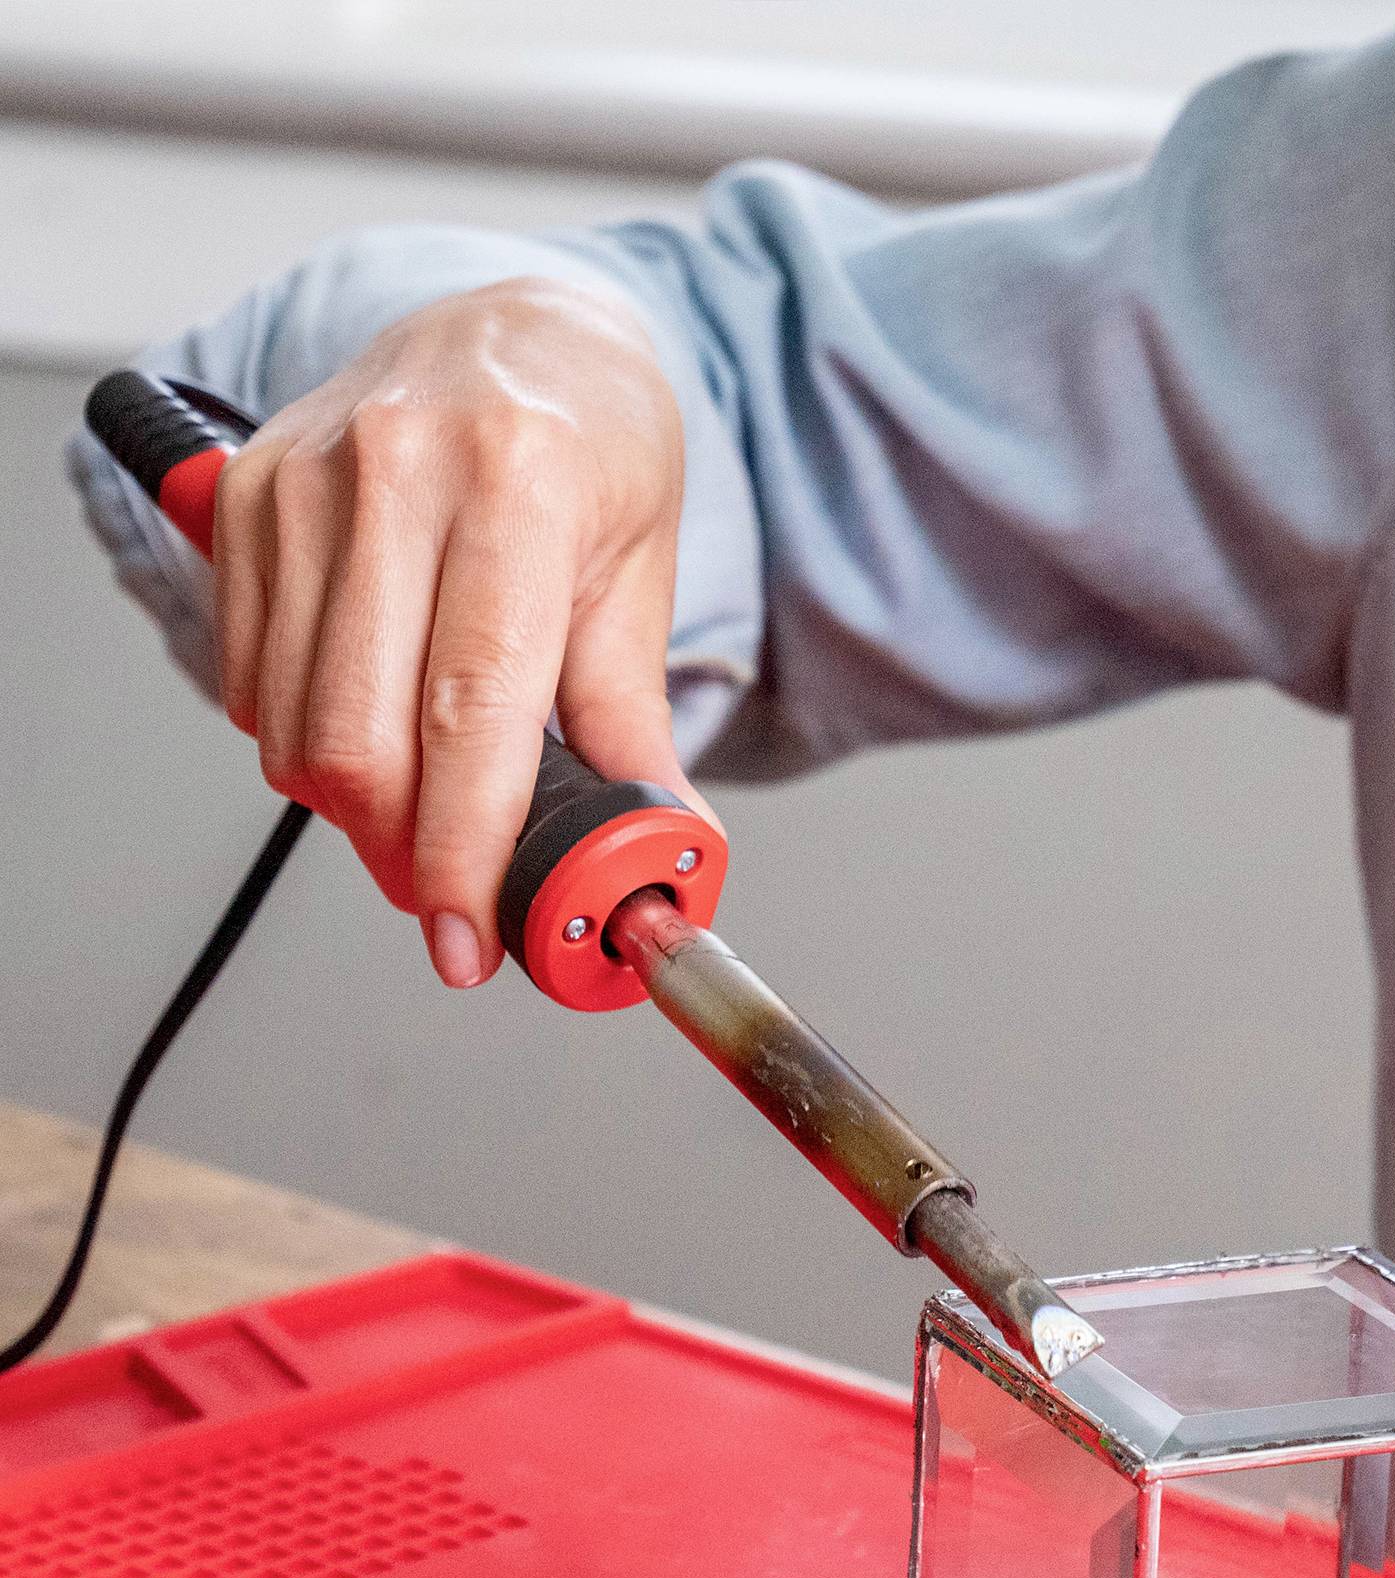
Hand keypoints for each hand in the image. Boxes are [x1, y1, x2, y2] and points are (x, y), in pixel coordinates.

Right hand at [210, 276, 715, 986]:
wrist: (522, 332)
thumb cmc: (593, 450)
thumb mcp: (640, 577)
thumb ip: (634, 727)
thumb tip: (658, 852)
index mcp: (518, 489)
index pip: (470, 713)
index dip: (463, 851)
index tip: (470, 938)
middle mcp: (397, 471)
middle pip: (360, 737)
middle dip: (402, 855)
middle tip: (450, 899)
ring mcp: (306, 481)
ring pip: (294, 723)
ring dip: (352, 811)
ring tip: (423, 815)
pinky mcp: (247, 500)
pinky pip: (252, 678)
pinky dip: (304, 744)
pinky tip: (371, 731)